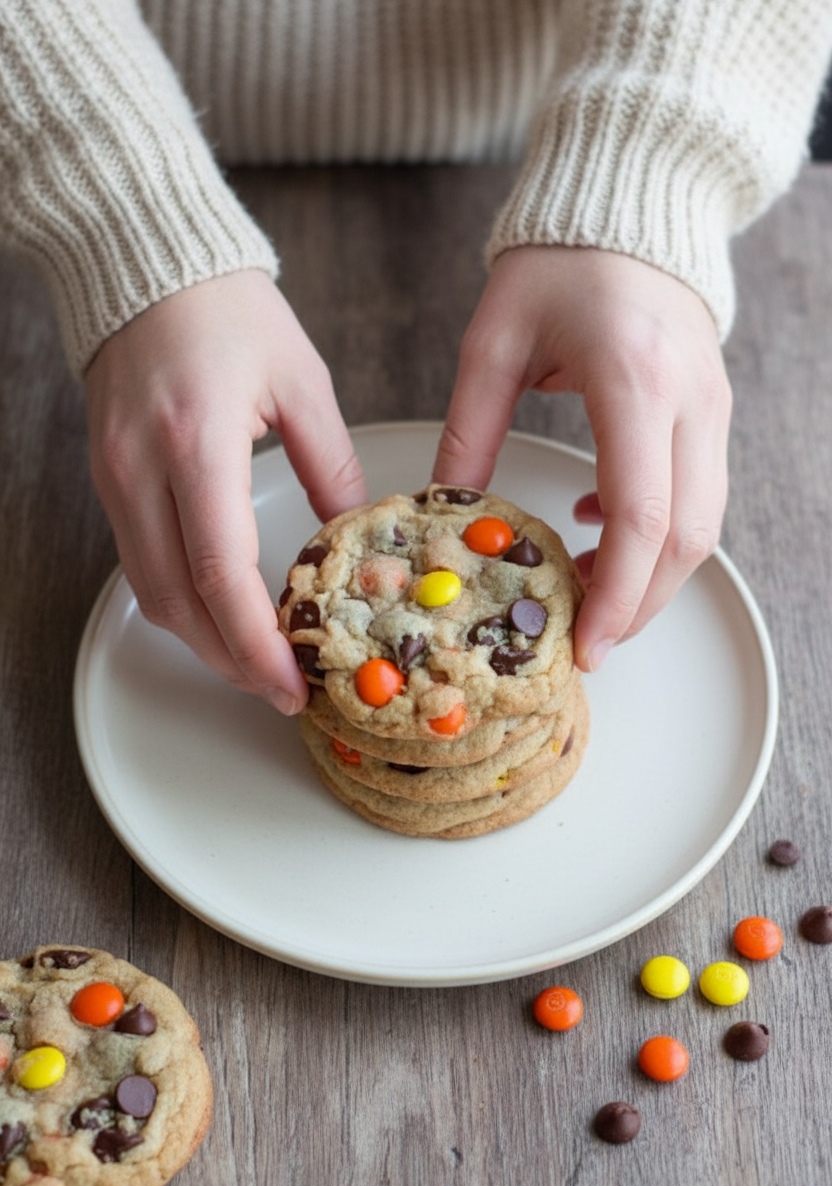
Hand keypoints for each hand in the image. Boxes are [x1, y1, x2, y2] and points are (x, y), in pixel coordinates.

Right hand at [84, 269, 367, 712]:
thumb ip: (331, 465)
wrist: (144, 263)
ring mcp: (116, 477)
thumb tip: (356, 537)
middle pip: (179, 601)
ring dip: (203, 640)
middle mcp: (143, 469)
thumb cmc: (227, 309)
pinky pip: (139, 563)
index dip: (256, 642)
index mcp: (198, 441)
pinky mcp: (108, 478)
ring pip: (152, 592)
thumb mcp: (302, 381)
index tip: (292, 682)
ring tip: (257, 663)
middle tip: (282, 690)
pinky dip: (182, 602)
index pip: (220, 572)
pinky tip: (220, 613)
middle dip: (231, 660)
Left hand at [433, 246, 731, 671]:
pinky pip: (699, 494)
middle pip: (687, 538)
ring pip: (703, 525)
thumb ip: (467, 434)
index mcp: (633, 380)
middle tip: (583, 638)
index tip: (585, 641)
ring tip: (585, 594)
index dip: (617, 593)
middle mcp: (690, 400)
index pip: (644, 515)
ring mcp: (712, 407)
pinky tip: (598, 524)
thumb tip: (442, 516)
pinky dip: (658, 534)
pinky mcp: (713, 411)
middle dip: (639, 603)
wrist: (628, 205)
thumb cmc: (558, 264)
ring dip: (651, 576)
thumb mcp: (492, 344)